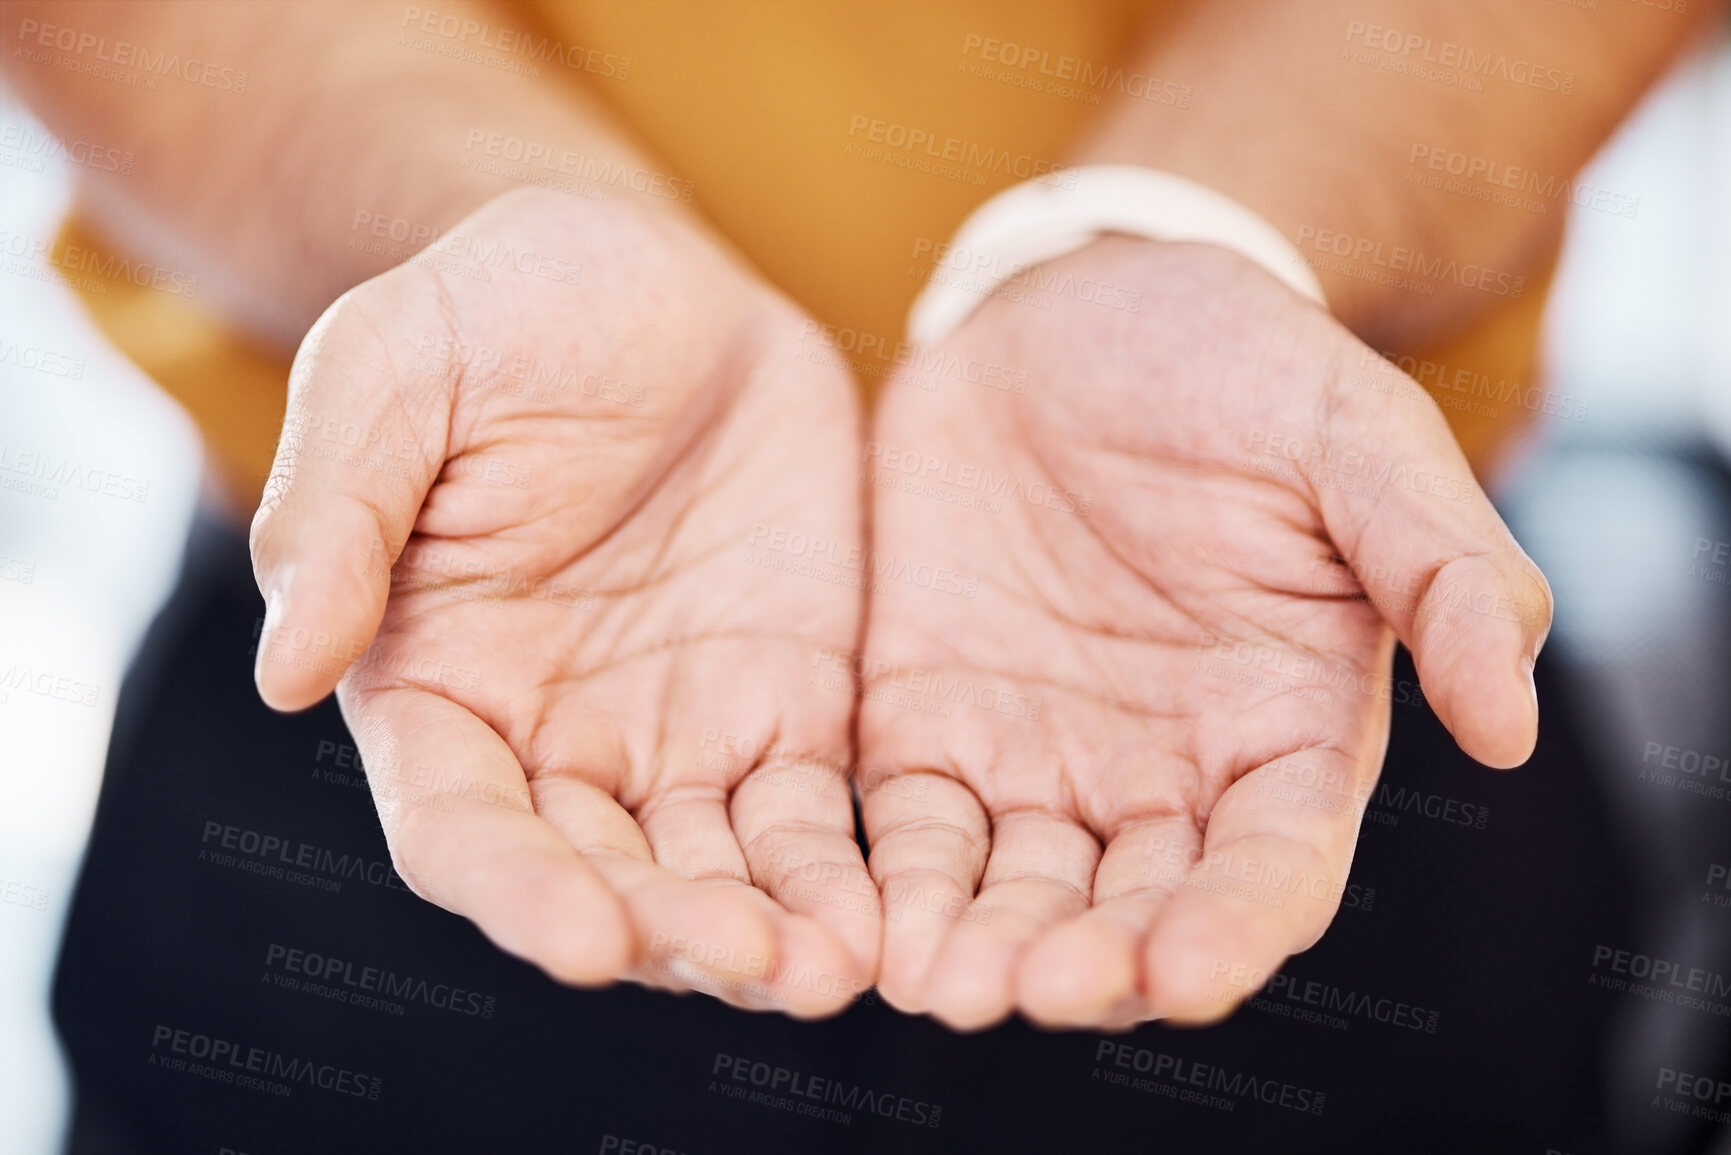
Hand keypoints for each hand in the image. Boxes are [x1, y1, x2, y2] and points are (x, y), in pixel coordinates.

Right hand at [250, 187, 877, 1016]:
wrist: (649, 278)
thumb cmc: (496, 311)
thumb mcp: (393, 369)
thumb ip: (335, 512)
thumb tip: (284, 671)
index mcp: (437, 682)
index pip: (460, 827)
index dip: (516, 892)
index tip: (585, 943)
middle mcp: (554, 737)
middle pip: (604, 876)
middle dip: (672, 933)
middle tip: (755, 964)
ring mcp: (679, 730)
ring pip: (716, 870)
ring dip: (770, 931)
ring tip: (835, 969)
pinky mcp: (787, 702)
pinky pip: (815, 812)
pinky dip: (845, 874)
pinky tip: (888, 917)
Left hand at [857, 237, 1551, 1029]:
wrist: (1075, 311)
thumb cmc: (1240, 368)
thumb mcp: (1359, 439)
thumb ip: (1444, 569)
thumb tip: (1513, 730)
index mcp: (1284, 733)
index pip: (1272, 870)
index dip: (1233, 932)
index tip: (1183, 973)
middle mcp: (1162, 778)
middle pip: (1129, 914)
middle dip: (1083, 966)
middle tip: (1025, 991)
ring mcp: (1038, 760)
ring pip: (1011, 895)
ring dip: (974, 949)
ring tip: (933, 982)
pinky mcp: (928, 726)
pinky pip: (909, 826)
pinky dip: (887, 881)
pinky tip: (857, 920)